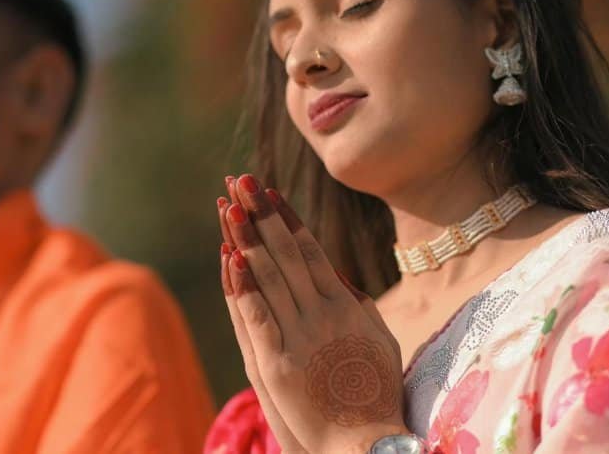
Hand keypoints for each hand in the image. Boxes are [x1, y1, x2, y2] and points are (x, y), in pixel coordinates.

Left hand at [218, 174, 408, 453]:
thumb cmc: (376, 395)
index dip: (287, 218)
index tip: (269, 191)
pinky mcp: (278, 365)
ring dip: (246, 238)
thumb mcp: (379, 341)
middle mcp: (322, 315)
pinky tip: (230, 257)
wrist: (368, 445)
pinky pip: (257, 317)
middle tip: (241, 180)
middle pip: (285, 254)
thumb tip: (336, 274)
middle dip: (260, 215)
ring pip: (268, 278)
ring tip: (228, 205)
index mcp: (345, 306)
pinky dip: (243, 286)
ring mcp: (300, 338)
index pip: (311, 251)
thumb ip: (359, 306)